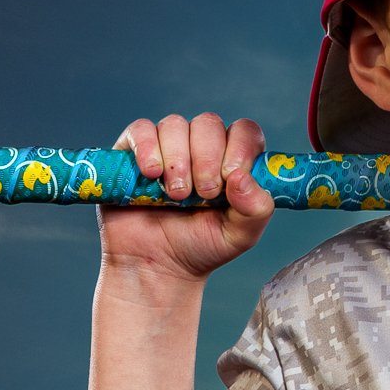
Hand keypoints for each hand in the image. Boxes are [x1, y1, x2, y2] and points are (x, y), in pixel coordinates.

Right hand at [98, 113, 272, 281]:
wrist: (155, 266)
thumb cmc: (199, 248)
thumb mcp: (238, 236)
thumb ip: (255, 210)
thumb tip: (243, 178)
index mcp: (231, 162)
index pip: (244, 132)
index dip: (240, 147)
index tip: (231, 177)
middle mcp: (200, 148)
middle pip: (209, 123)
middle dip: (207, 159)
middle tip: (203, 195)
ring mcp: (167, 147)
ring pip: (175, 125)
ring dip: (178, 160)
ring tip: (176, 196)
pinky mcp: (134, 151)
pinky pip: (141, 129)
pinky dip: (148, 148)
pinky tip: (151, 173)